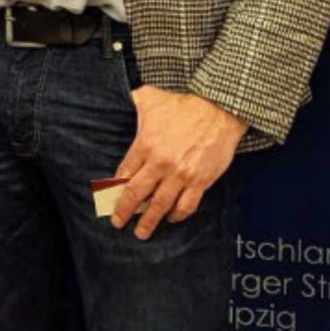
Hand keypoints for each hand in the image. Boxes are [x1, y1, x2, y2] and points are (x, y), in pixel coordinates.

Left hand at [109, 88, 245, 239]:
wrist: (219, 108)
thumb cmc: (185, 103)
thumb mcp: (152, 98)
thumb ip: (135, 102)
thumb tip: (123, 101)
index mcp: (145, 144)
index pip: (124, 173)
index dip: (115, 189)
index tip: (110, 199)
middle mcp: (160, 163)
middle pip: (136, 194)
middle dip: (124, 211)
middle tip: (118, 222)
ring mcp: (181, 175)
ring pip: (160, 206)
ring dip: (149, 221)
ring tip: (142, 232)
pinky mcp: (200, 181)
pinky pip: (186, 206)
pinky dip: (177, 216)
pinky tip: (171, 218)